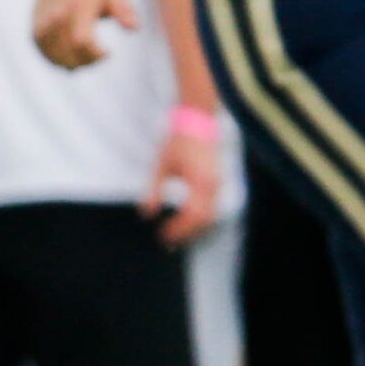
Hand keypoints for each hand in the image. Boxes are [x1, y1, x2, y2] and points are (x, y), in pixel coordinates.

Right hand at [32, 0, 137, 69]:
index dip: (95, 54)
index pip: (81, 40)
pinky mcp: (35, 35)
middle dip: (87, 60)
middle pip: (69, 54)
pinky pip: (49, 58)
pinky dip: (63, 61)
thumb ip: (124, 9)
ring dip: (76, 63)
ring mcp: (42, 27)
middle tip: (100, 55)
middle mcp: (55, 18)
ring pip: (57, 61)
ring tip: (88, 54)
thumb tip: (135, 28)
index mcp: (77, 6)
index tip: (108, 52)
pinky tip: (76, 54)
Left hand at [140, 129, 220, 246]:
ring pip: (211, 216)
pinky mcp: (218, 183)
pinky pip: (212, 208)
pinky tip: (185, 223)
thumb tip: (145, 214)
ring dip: (194, 229)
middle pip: (204, 220)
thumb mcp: (160, 165)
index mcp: (199, 181)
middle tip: (167, 243)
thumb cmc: (177, 142)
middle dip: (187, 234)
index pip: (192, 215)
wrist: (198, 122)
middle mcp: (213, 185)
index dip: (179, 229)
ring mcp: (219, 184)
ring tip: (175, 237)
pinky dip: (200, 219)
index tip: (163, 236)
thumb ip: (153, 190)